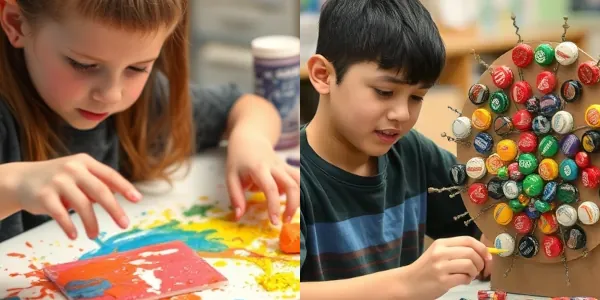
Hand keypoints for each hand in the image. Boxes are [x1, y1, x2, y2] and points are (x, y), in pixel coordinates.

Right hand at [12, 154, 140, 239]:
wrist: (20, 179)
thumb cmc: (57, 179)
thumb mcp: (78, 174)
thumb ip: (97, 184)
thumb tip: (119, 200)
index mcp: (85, 162)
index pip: (109, 175)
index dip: (125, 187)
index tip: (137, 200)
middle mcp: (73, 168)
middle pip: (100, 191)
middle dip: (114, 209)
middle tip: (125, 224)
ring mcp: (57, 181)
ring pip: (82, 205)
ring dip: (91, 223)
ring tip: (94, 235)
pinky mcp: (43, 195)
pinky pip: (61, 214)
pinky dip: (70, 226)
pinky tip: (75, 235)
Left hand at [226, 131, 299, 224]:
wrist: (250, 139)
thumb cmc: (239, 160)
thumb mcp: (231, 177)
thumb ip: (236, 197)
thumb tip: (239, 217)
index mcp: (259, 169)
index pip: (270, 188)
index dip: (274, 206)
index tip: (274, 222)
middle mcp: (275, 167)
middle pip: (292, 185)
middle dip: (292, 205)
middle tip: (285, 221)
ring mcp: (284, 166)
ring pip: (299, 181)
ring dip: (299, 199)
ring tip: (290, 214)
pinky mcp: (288, 168)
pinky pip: (298, 179)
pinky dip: (298, 192)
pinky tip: (289, 200)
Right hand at [399, 236, 491, 298]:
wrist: (408, 283)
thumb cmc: (425, 269)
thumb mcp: (437, 254)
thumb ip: (455, 251)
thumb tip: (482, 253)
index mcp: (441, 243)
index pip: (468, 240)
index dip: (482, 248)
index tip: (487, 257)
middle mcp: (440, 252)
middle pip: (471, 252)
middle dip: (480, 262)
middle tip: (478, 269)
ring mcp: (441, 267)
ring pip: (470, 265)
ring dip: (474, 272)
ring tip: (469, 276)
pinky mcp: (442, 281)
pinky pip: (464, 278)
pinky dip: (467, 280)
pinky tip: (461, 281)